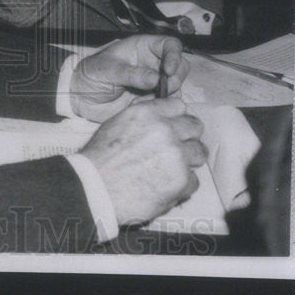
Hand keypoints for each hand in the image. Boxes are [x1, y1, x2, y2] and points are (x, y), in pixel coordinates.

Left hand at [70, 34, 188, 121]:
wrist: (81, 97)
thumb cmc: (92, 74)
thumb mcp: (108, 69)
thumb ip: (131, 73)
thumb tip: (156, 78)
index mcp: (143, 48)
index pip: (170, 45)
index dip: (174, 56)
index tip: (168, 70)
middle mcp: (152, 63)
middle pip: (180, 66)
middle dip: (175, 78)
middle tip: (161, 89)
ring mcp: (154, 82)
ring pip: (176, 87)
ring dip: (166, 95)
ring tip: (142, 100)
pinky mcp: (151, 99)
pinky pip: (166, 103)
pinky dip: (158, 107)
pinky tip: (139, 106)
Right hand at [79, 98, 206, 225]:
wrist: (95, 188)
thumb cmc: (100, 158)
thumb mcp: (117, 124)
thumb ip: (144, 117)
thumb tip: (161, 117)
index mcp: (148, 113)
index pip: (179, 106)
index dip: (177, 118)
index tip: (174, 127)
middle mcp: (166, 130)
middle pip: (195, 127)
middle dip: (188, 137)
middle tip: (177, 149)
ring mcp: (176, 155)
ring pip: (199, 153)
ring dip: (188, 161)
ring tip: (172, 170)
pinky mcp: (181, 180)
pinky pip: (194, 180)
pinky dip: (183, 185)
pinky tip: (166, 187)